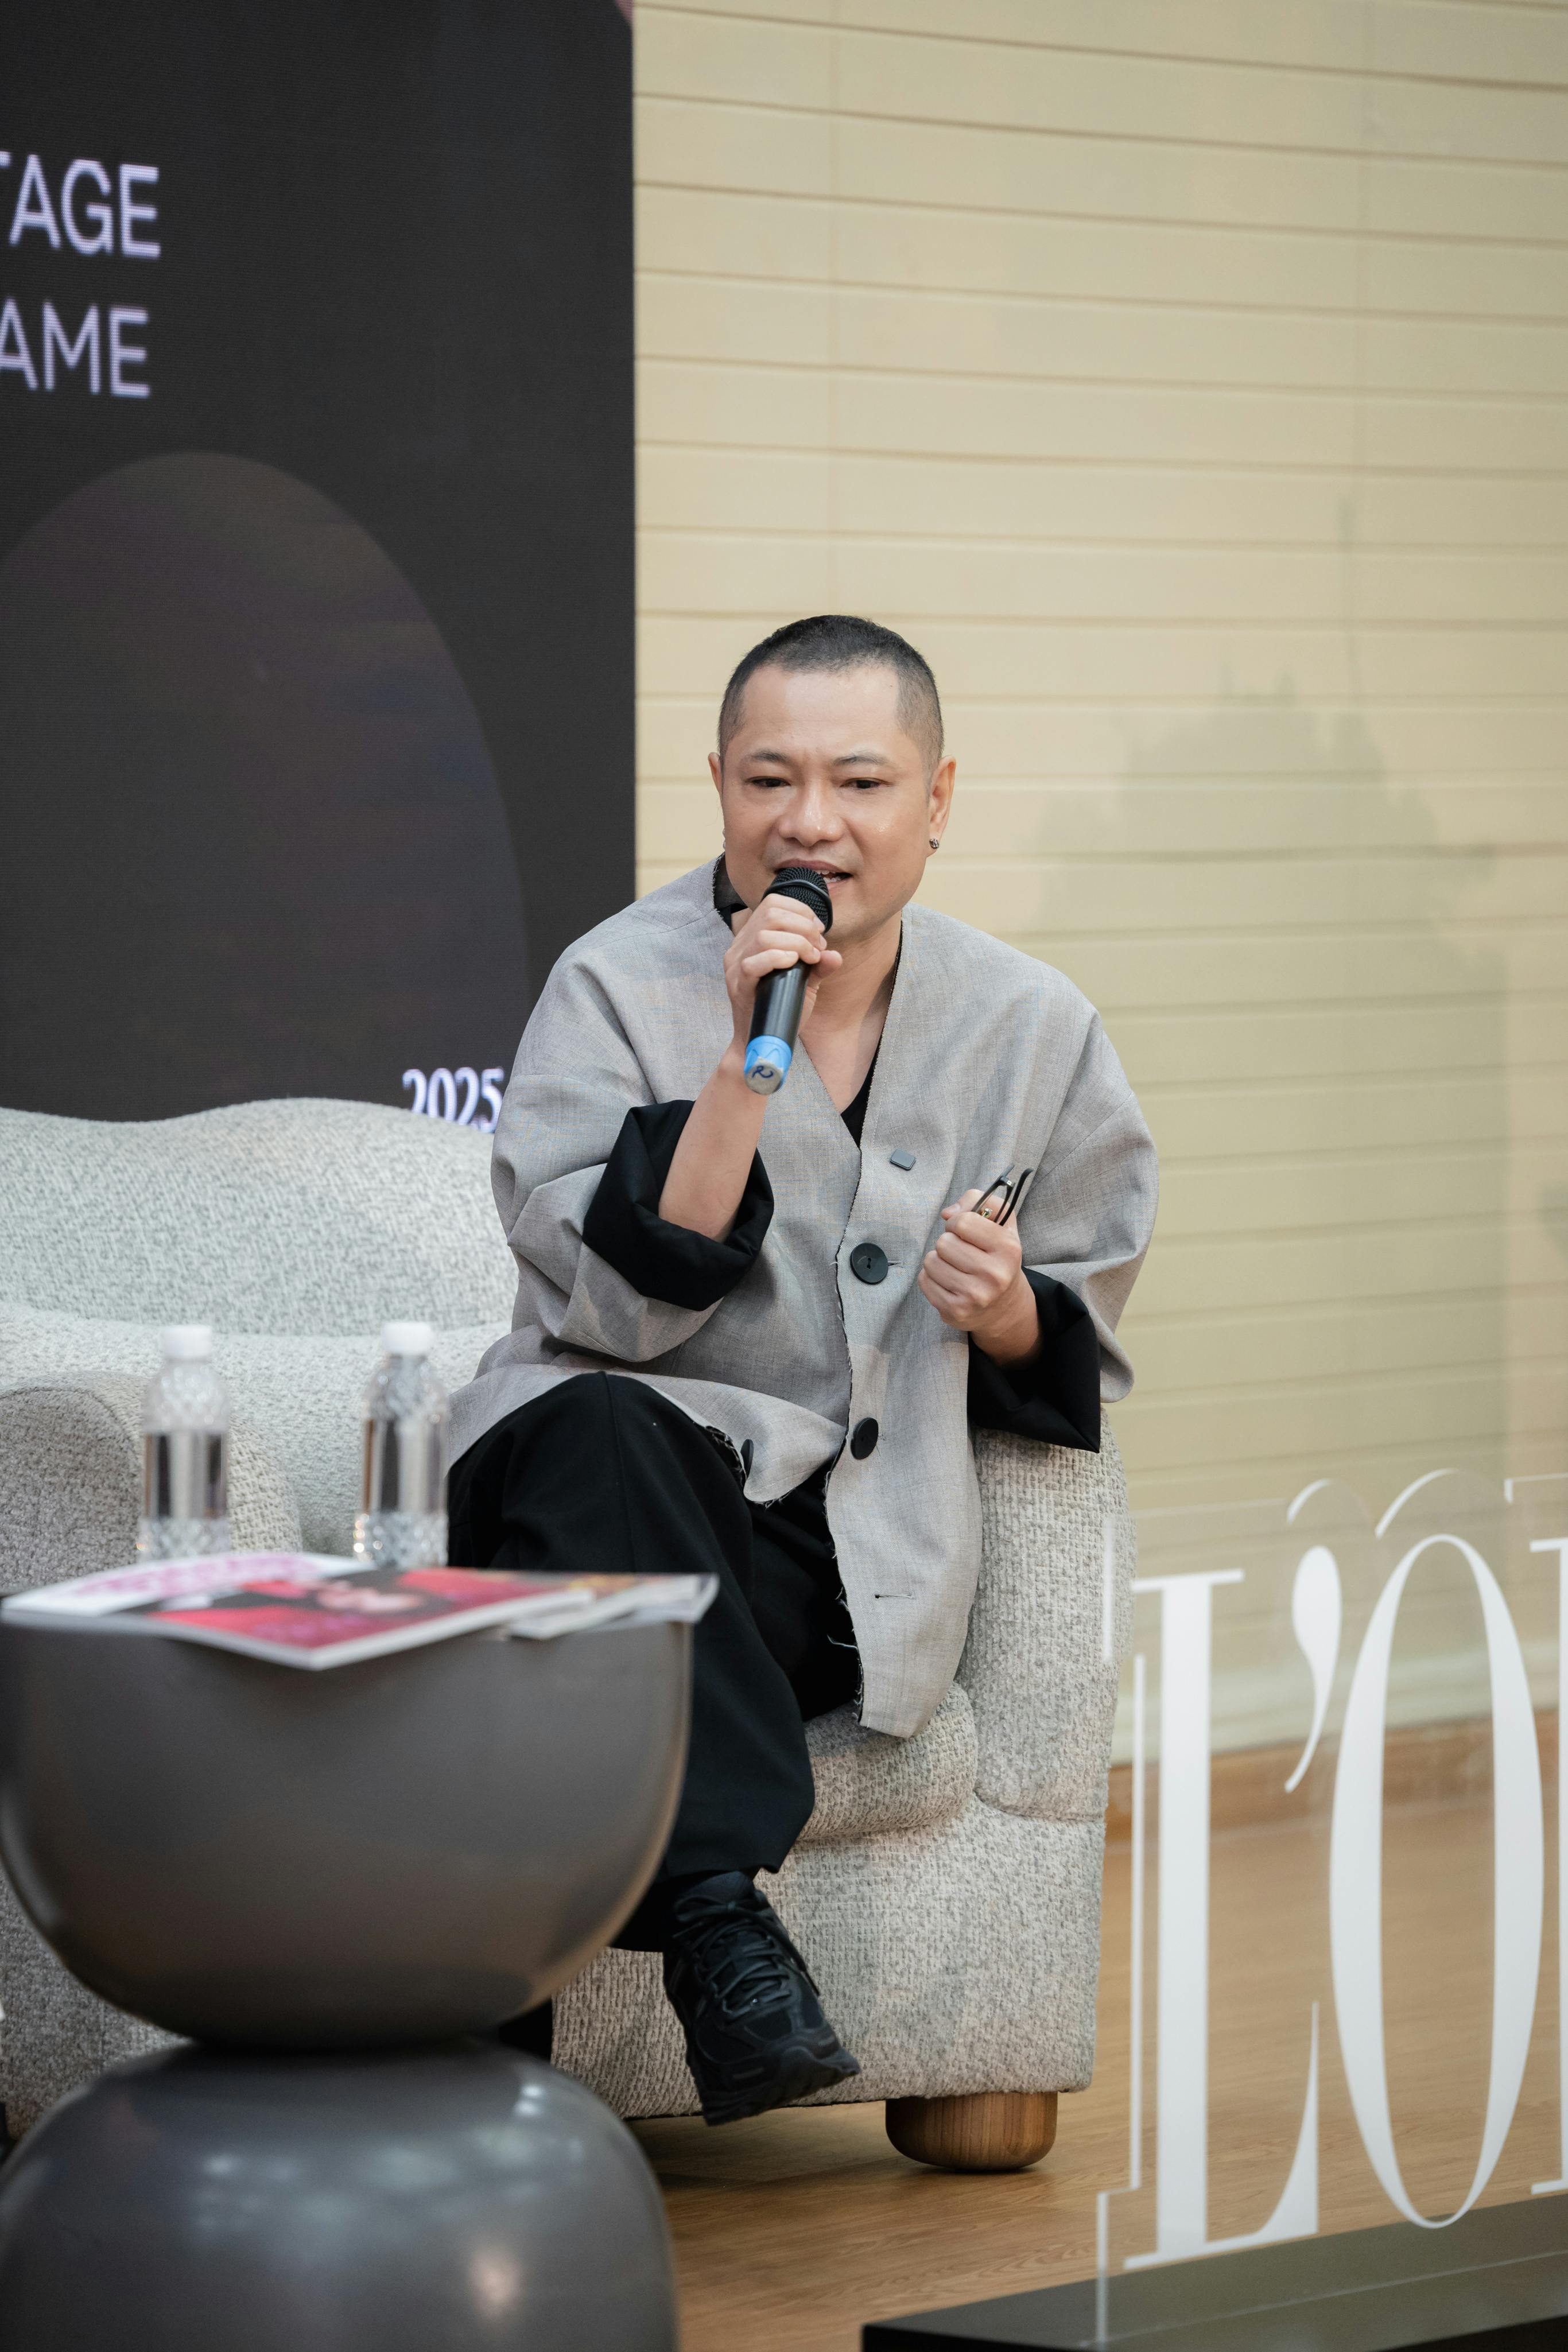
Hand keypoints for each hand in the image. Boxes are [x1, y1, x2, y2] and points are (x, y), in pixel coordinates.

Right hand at [723, 892, 841, 1058]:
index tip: (818, 932)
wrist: (763, 1041)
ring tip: (811, 957)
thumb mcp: (804, 982)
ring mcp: (735, 966)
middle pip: (770, 914)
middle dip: (803, 926)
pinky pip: (752, 963)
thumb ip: (818, 966)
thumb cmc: (781, 1008)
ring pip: (763, 936)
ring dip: (796, 942)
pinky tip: (794, 963)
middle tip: (818, 947)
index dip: (800, 911)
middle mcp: (740, 947)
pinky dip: (777, 958)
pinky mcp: (738, 986)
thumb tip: (835, 954)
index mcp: (752, 939)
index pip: (772, 904)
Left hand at [919, 1189, 1040, 1364]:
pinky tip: (948, 1281)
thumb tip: (947, 1213)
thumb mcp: (1001, 1222)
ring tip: (955, 1267)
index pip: (962, 1222)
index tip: (963, 1231)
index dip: (957, 1222)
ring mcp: (975, 1296)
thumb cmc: (996, 1256)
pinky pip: (924, 1280)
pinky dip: (931, 1277)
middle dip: (948, 1243)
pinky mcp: (955, 1311)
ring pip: (931, 1261)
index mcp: (1008, 1248)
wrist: (1003, 1306)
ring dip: (938, 1260)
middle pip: (943, 1243)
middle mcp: (995, 1275)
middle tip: (960, 1252)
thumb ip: (979, 1201)